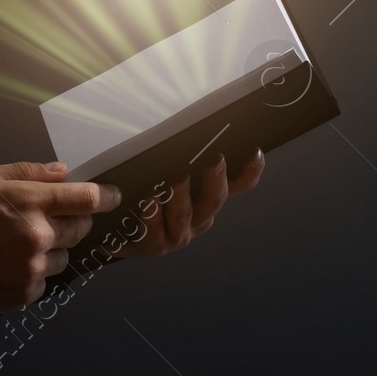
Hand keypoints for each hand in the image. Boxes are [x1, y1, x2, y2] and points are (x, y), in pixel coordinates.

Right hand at [0, 160, 120, 316]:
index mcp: (29, 202)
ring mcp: (31, 268)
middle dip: (74, 222)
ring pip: (63, 257)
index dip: (106, 196)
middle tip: (54, 219)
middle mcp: (36, 236)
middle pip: (80, 229)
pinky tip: (9, 264)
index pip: (85, 198)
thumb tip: (62, 171)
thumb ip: (27, 172)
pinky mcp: (23, 294)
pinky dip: (34, 273)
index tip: (114, 196)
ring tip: (20, 244)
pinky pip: (43, 281)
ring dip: (52, 249)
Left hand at [117, 148, 263, 257]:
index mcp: (209, 198)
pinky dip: (153, 214)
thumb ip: (185, 158)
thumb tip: (194, 130)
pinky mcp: (156, 245)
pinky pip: (156, 229)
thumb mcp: (170, 172)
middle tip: (216, 160)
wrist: (121, 233)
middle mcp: (200, 218)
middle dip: (216, 180)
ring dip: (181, 195)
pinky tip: (149, 201)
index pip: (238, 185)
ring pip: (184, 214)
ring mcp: (180, 233)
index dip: (250, 172)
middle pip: (214, 200)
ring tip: (177, 178)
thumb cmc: (152, 194)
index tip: (255, 152)